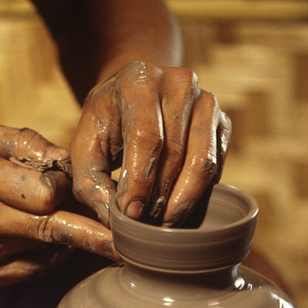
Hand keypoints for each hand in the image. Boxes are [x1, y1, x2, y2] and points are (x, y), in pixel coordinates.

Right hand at [0, 124, 117, 286]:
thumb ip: (28, 142)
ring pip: (48, 251)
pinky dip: (49, 255)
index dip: (64, 189)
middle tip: (128, 242)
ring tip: (60, 220)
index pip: (46, 194)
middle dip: (95, 234)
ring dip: (66, 238)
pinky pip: (36, 270)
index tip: (66, 184)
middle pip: (54, 230)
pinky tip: (42, 239)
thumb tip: (70, 163)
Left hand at [70, 61, 230, 226]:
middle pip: (176, 154)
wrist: (134, 95)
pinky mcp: (222, 123)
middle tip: (146, 226)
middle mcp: (179, 84)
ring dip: (183, 201)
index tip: (131, 214)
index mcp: (139, 81)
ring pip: (203, 164)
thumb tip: (116, 219)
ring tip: (163, 223)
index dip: (140, 182)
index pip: (146, 138)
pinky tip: (177, 207)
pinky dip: (198, 194)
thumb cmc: (106, 123)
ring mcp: (206, 102)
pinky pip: (216, 167)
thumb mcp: (84, 147)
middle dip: (160, 198)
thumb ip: (90, 184)